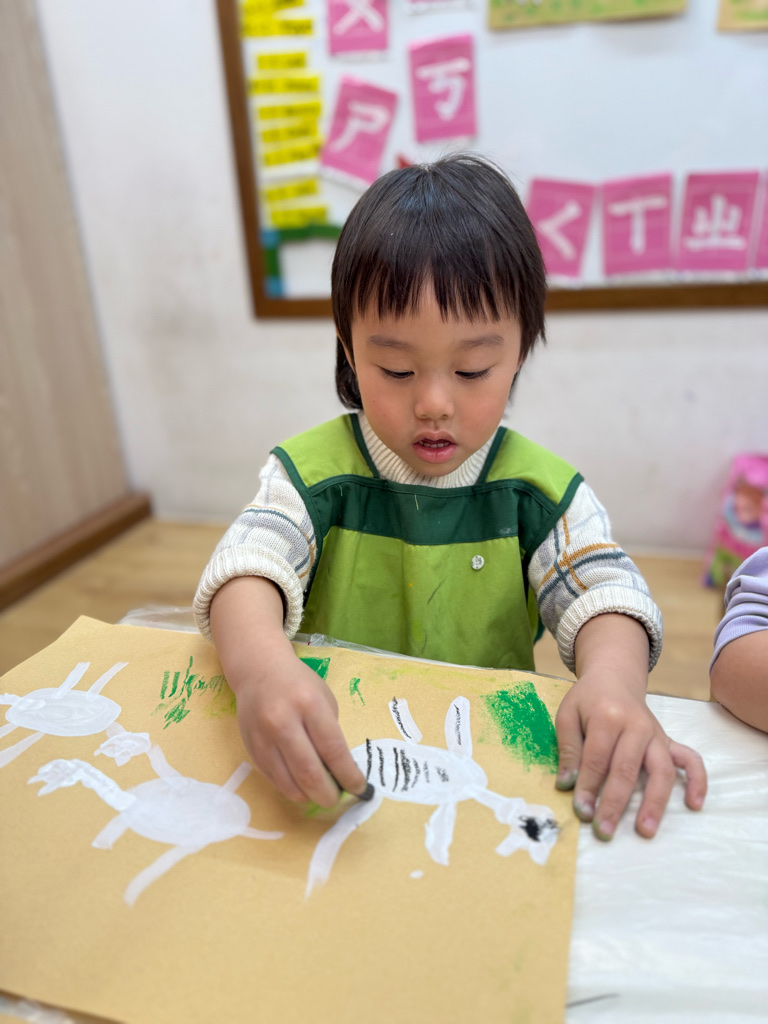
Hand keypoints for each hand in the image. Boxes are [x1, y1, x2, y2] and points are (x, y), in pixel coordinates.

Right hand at [234, 652, 367, 807]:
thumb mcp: (324, 700)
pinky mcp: (250, 749)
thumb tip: (338, 773)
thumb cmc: (299, 684)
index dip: (349, 775)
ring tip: (320, 794)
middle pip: (309, 773)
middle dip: (327, 794)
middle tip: (337, 799)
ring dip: (308, 797)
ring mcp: (263, 738)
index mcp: (309, 704)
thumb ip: (330, 734)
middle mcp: (283, 721)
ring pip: (288, 784)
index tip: (359, 788)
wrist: (259, 671)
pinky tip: (301, 784)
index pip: (333, 750)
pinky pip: (274, 780)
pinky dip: (291, 788)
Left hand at [554, 672, 706, 839]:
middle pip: (627, 769)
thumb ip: (568, 749)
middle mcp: (636, 726)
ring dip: (655, 802)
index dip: (588, 788)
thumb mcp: (567, 715)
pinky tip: (694, 803)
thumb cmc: (588, 700)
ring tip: (646, 830)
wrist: (614, 678)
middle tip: (604, 830)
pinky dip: (697, 780)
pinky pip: (690, 759)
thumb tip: (567, 785)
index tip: (581, 812)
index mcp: (607, 717)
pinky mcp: (669, 741)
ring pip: (661, 770)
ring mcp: (656, 734)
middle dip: (615, 803)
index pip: (597, 759)